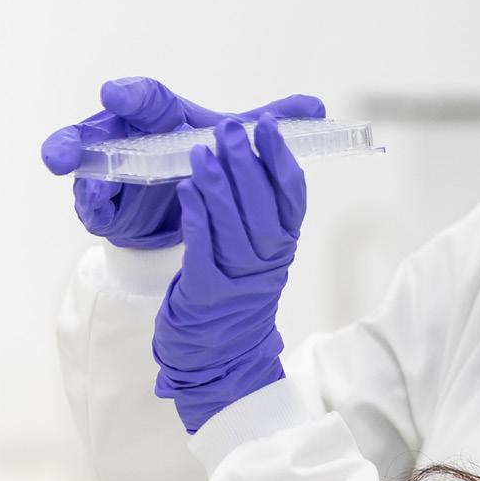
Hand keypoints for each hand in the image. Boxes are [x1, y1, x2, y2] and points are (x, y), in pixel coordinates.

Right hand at [41, 76, 324, 248]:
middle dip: (92, 124)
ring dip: (79, 159)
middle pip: (106, 125)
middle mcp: (129, 134)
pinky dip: (93, 200)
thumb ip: (266, 123)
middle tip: (82, 128)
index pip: (146, 100)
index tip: (117, 92)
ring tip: (65, 163)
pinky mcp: (101, 202)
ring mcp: (110, 167)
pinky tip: (96, 203)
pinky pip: (91, 200)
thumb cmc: (197, 159)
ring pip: (88, 159)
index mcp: (159, 116)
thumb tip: (315, 107)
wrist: (174, 204)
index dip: (132, 95)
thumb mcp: (231, 142)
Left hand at [152, 113, 307, 433]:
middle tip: (233, 127)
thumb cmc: (235, 295)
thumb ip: (260, 210)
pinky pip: (203, 247)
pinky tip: (188, 189)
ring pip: (233, 222)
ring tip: (204, 150)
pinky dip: (197, 215)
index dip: (281, 157)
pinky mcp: (208, 292)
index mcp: (282, 244)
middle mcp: (268, 260)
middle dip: (248, 160)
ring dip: (219, 182)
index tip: (269, 124)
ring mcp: (239, 277)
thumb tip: (255, 154)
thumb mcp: (258, 252)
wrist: (221, 356)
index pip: (291, 194)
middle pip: (262, 203)